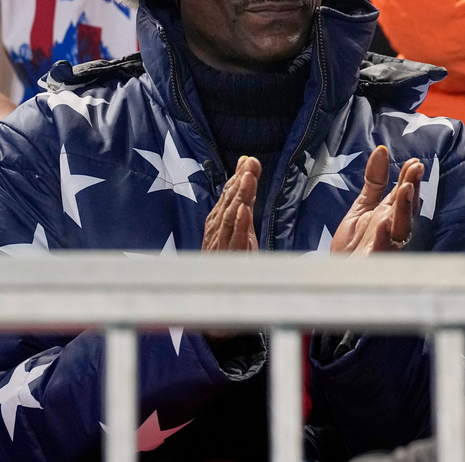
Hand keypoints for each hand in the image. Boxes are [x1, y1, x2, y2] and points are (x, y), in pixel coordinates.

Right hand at [202, 156, 259, 344]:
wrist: (214, 303)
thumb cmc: (228, 262)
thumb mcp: (239, 229)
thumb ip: (242, 200)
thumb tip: (247, 170)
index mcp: (220, 221)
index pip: (229, 195)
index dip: (239, 177)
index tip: (250, 160)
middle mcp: (216, 230)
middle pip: (229, 202)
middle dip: (240, 181)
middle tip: (251, 164)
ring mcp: (220, 245)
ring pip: (231, 218)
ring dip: (239, 197)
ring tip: (248, 179)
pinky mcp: (226, 261)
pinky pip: (233, 242)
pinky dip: (239, 226)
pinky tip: (244, 212)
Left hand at [331, 146, 423, 254]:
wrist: (336, 274)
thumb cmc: (353, 244)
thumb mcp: (362, 206)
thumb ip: (374, 181)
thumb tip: (382, 151)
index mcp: (390, 215)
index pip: (403, 194)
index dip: (409, 178)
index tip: (414, 162)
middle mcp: (391, 229)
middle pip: (406, 208)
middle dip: (411, 188)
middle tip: (416, 169)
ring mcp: (384, 245)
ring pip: (400, 227)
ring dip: (403, 208)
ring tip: (405, 188)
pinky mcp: (373, 261)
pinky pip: (381, 249)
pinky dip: (383, 237)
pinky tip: (382, 223)